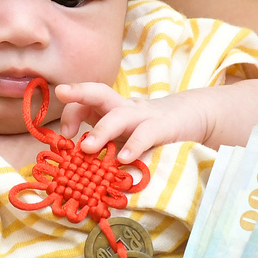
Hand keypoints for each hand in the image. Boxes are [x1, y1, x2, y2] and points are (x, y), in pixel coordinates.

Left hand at [56, 82, 209, 162]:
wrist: (195, 118)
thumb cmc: (152, 131)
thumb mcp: (124, 135)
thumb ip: (104, 144)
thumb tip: (76, 165)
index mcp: (113, 108)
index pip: (87, 101)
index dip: (72, 113)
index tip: (66, 135)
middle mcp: (126, 108)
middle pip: (100, 93)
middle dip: (80, 91)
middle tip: (62, 93)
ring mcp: (144, 116)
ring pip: (120, 114)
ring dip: (102, 129)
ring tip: (87, 147)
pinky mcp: (163, 128)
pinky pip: (146, 134)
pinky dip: (134, 145)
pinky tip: (123, 159)